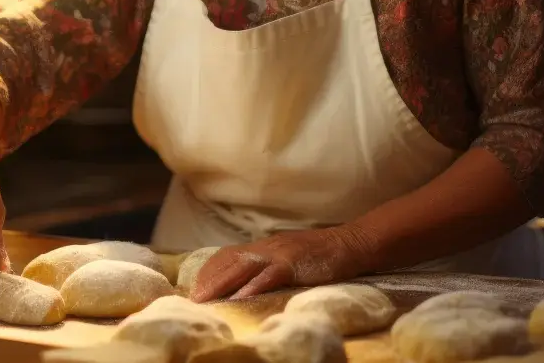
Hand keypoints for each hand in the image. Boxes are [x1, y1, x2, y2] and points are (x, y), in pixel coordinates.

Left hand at [189, 225, 374, 301]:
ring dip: (221, 284)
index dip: (210, 271)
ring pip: (242, 267)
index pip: (228, 255)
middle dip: (208, 280)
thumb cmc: (322, 254)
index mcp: (264, 246)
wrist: (350, 243)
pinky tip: (239, 298)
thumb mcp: (289, 256)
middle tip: (193, 298)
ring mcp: (279, 254)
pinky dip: (251, 287)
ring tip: (205, 299)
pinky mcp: (293, 263)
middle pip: (229, 262)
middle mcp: (266, 247)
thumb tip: (252, 281)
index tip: (196, 287)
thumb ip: (271, 265)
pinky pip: (268, 276)